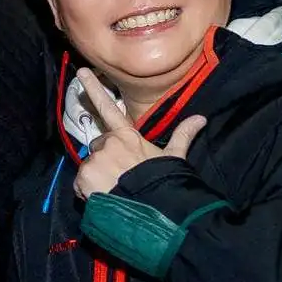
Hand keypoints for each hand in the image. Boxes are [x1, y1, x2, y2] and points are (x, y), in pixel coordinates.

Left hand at [72, 69, 206, 198]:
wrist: (153, 210)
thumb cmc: (165, 181)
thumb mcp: (174, 157)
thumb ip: (183, 136)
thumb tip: (201, 118)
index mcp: (127, 137)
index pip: (109, 108)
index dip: (94, 89)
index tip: (80, 72)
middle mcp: (108, 144)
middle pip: (98, 148)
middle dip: (104, 159)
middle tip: (120, 176)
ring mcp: (94, 161)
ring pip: (90, 167)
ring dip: (97, 177)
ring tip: (116, 191)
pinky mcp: (84, 178)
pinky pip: (81, 184)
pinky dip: (88, 191)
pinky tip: (105, 199)